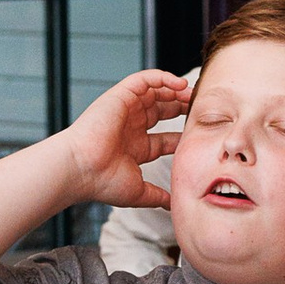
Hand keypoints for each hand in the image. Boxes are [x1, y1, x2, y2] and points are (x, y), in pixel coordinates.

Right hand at [59, 69, 198, 209]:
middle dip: (182, 108)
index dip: (183, 134)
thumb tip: (175, 205)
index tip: (202, 133)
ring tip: (193, 93)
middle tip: (202, 108)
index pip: (165, 138)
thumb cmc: (103, 183)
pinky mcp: (120, 96)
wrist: (81, 170)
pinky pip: (144, 80)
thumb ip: (158, 196)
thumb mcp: (139, 192)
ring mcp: (125, 111)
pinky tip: (179, 83)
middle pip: (163, 112)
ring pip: (156, 93)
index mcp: (135, 148)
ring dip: (176, 91)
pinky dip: (162, 77)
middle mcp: (131, 127)